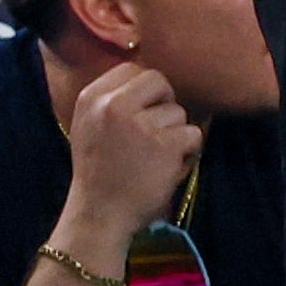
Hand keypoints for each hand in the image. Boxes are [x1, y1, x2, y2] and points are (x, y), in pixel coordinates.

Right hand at [60, 61, 202, 235]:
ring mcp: (140, 125)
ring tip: (154, 157)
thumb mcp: (91, 125)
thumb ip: (113, 99)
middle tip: (155, 132)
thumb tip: (152, 77)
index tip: (142, 111)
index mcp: (91, 98)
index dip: (145, 90)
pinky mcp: (165, 146)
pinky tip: (168, 167)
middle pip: (158, 81)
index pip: (131, 69)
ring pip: (178, 111)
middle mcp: (113, 106)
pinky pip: (193, 134)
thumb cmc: (99, 172)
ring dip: (174, 134)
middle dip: (164, 104)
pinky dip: (188, 152)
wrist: (99, 216)